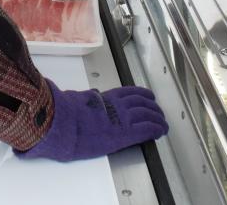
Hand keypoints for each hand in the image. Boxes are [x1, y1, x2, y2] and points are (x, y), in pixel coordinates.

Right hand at [18, 80, 167, 161]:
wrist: (64, 126)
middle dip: (153, 108)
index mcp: (107, 97)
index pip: (131, 92)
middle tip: (159, 113)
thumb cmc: (66, 114)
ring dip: (158, 118)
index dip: (143, 95)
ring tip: (163, 124)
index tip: (149, 97)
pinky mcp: (125, 134)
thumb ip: (86, 98)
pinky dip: (157, 129)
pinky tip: (161, 131)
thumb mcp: (77, 99)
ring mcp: (123, 119)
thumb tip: (87, 96)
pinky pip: (148, 129)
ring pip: (149, 114)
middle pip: (143, 103)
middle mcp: (118, 105)